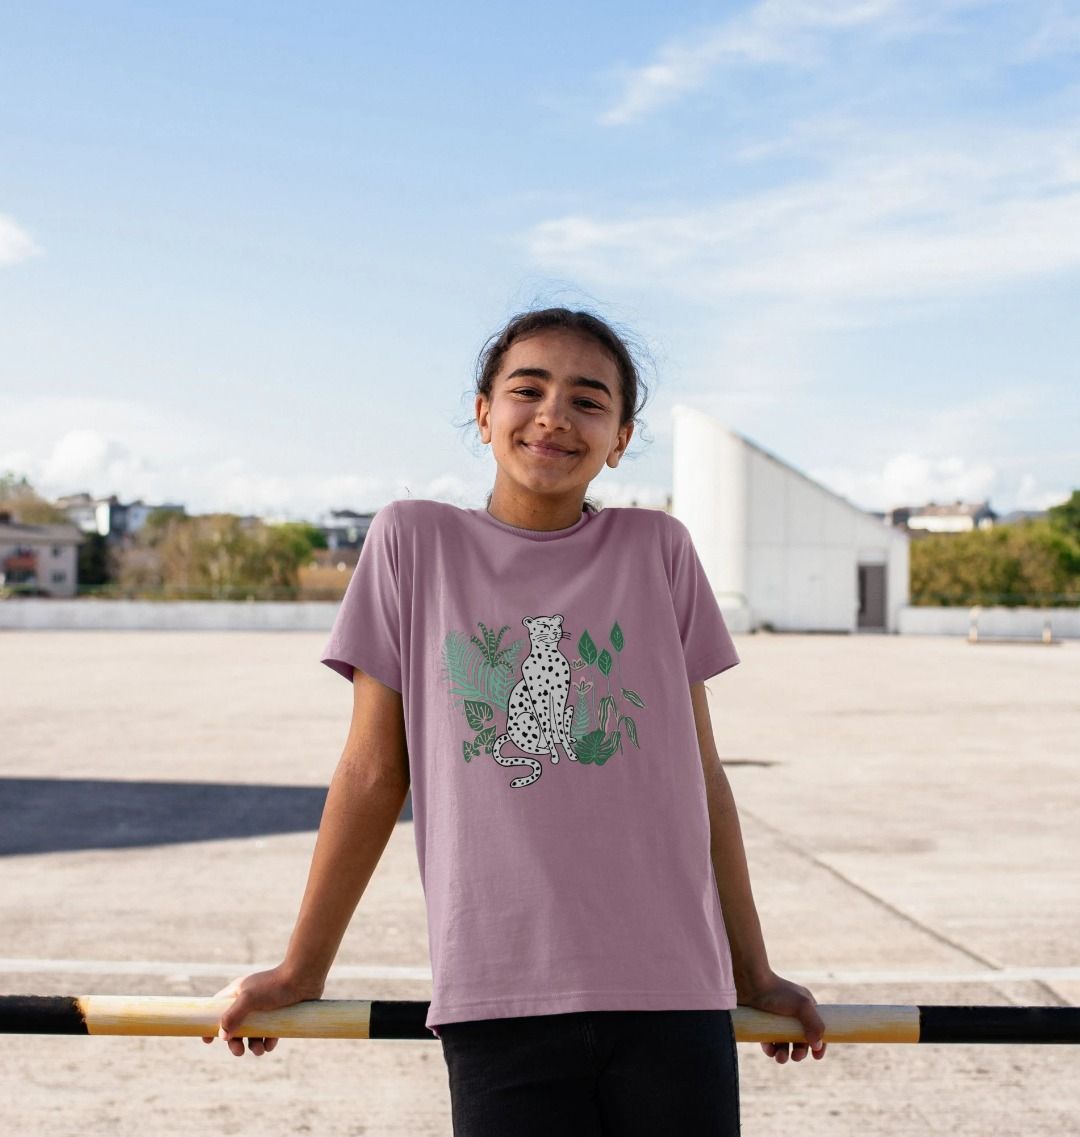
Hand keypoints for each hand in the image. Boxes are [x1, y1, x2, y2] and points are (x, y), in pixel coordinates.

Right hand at [200, 965, 323, 1056]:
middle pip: (235, 1027)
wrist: (304, 979)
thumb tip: (222, 1035)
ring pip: (253, 1034)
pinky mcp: (278, 1016)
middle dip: (235, 1042)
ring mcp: (264, 1009)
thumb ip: (233, 1016)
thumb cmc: (274, 985)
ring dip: (254, 1046)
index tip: (207, 1041)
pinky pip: (269, 1034)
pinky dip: (268, 1042)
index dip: (211, 1024)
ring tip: (260, 1050)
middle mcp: (249, 1002)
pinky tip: (271, 1043)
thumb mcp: (249, 999)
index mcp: (237, 993)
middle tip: (239, 1052)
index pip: (218, 1009)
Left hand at [739, 970, 827, 1063]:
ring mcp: (776, 1019)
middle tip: (795, 1057)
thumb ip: (815, 1024)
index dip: (819, 1043)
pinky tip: (769, 1050)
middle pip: (800, 1039)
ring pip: (784, 1043)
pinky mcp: (762, 1024)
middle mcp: (792, 1013)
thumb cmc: (776, 992)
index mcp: (805, 1007)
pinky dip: (770, 1049)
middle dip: (799, 1052)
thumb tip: (817, 1045)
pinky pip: (769, 1042)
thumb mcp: (802, 1005)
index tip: (816, 1057)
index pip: (817, 1028)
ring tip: (780, 1058)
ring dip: (784, 1054)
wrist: (748, 984)